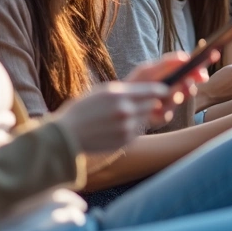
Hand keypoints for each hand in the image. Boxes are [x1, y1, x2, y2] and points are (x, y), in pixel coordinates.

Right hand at [54, 81, 173, 152]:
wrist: (66, 135)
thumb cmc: (82, 110)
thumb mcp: (102, 92)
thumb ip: (126, 91)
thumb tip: (149, 91)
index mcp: (118, 94)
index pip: (153, 90)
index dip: (161, 90)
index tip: (165, 89)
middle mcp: (125, 110)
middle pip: (154, 104)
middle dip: (154, 102)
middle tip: (151, 101)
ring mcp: (127, 127)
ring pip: (147, 117)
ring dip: (142, 115)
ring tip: (125, 114)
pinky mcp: (126, 141)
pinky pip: (138, 130)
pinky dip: (133, 127)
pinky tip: (117, 127)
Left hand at [126, 52, 206, 112]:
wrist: (117, 106)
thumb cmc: (132, 85)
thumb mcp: (147, 71)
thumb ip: (166, 63)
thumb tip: (185, 56)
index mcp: (168, 74)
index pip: (189, 70)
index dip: (199, 68)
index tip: (206, 71)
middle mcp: (171, 87)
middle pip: (188, 86)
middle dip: (187, 87)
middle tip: (183, 86)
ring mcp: (167, 102)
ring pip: (179, 101)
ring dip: (172, 99)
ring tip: (161, 99)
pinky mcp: (160, 116)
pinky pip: (168, 115)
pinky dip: (162, 113)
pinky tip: (153, 111)